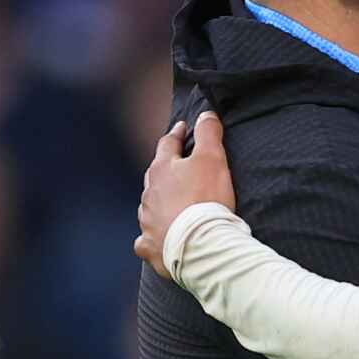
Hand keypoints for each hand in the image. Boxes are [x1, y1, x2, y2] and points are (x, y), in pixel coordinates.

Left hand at [134, 111, 236, 277]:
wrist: (199, 242)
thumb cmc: (206, 198)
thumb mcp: (213, 158)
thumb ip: (208, 133)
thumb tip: (205, 114)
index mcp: (162, 169)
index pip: (167, 144)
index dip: (176, 134)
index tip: (181, 128)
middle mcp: (149, 193)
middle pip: (155, 175)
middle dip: (165, 169)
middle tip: (177, 166)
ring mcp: (147, 220)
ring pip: (149, 206)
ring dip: (159, 202)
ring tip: (172, 204)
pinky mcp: (150, 245)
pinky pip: (146, 238)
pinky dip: (151, 235)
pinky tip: (156, 237)